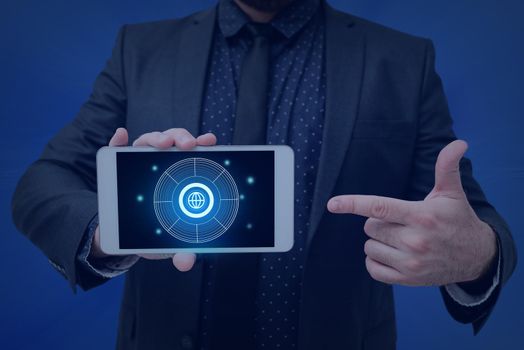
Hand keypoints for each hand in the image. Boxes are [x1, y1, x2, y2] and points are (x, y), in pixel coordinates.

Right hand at [90, 127, 216, 271]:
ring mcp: (138, 162)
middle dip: (181, 138)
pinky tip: (121, 135)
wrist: (123, 236)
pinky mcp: (116, 166)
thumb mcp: (169, 243)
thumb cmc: (154, 232)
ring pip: (149, 141)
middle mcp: (162, 164)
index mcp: (182, 176)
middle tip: (188, 145)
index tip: (210, 141)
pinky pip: (116, 149)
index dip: (203, 144)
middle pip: (174, 142)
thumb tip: (185, 263)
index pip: (194, 154)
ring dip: (156, 137)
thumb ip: (181, 250)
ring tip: (162, 143)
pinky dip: (118, 140)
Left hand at [327, 140, 496, 285]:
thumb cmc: (458, 220)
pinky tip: (392, 255)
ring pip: (369, 247)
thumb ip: (447, 167)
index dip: (352, 203)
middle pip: (370, 226)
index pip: (379, 206)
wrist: (477, 257)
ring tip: (399, 239)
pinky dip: (376, 261)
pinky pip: (373, 269)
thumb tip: (459, 143)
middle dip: (379, 222)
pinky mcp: (408, 279)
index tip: (332, 204)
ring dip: (378, 242)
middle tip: (400, 222)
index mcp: (421, 215)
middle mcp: (415, 240)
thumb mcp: (452, 193)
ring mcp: (411, 262)